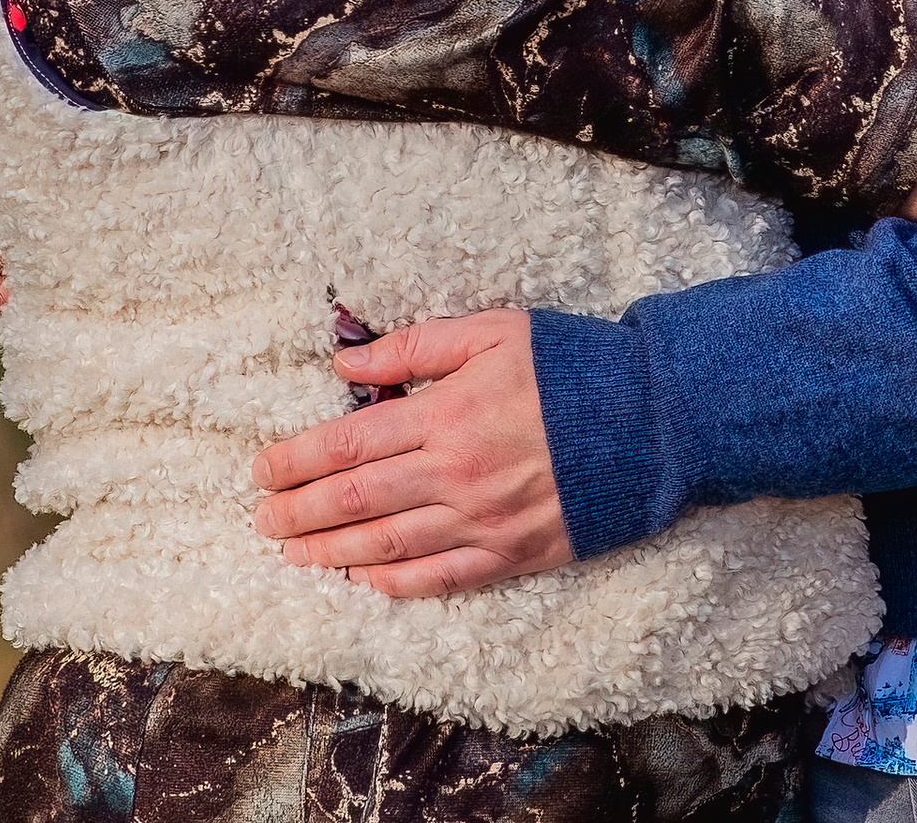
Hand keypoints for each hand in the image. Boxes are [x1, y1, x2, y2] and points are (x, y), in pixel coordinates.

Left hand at [250, 309, 569, 598]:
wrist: (655, 419)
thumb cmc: (573, 365)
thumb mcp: (495, 331)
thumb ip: (417, 345)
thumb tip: (348, 361)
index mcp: (449, 414)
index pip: (351, 443)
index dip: (299, 459)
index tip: (262, 469)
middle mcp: (458, 475)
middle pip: (358, 500)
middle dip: (301, 512)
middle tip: (262, 521)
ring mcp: (485, 522)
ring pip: (390, 546)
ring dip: (333, 553)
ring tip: (294, 556)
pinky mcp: (514, 554)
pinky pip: (442, 579)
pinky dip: (397, 585)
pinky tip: (365, 582)